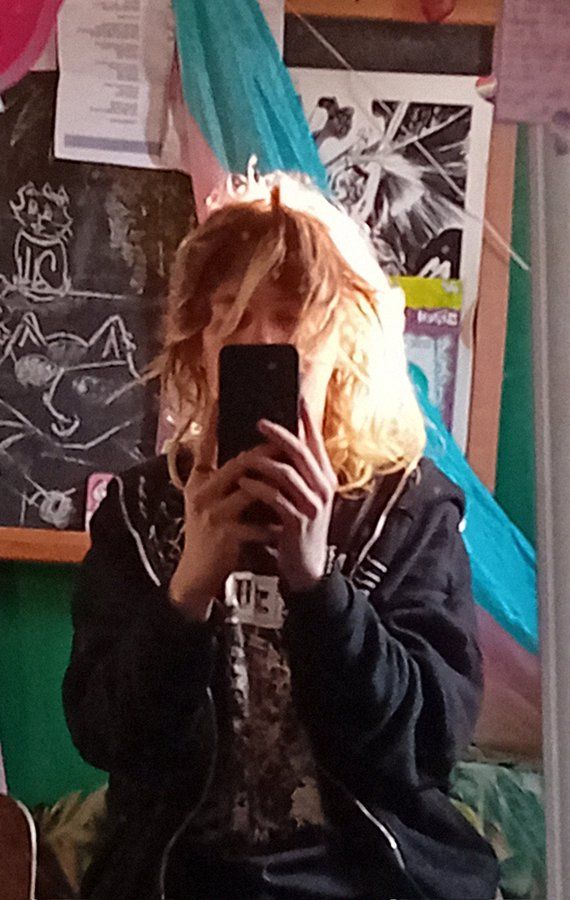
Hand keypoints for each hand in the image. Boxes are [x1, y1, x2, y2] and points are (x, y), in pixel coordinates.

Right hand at [169, 410, 280, 621]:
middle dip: (268, 454)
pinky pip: (256, 522)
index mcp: (199, 482)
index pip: (208, 445)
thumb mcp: (204, 501)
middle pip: (239, 463)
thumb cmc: (208, 534)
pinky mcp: (226, 535)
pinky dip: (274, 521)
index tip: (228, 401)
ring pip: (251, 490)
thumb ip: (217, 475)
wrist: (196, 574)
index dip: (218, 423)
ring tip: (295, 480)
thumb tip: (242, 451)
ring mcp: (213, 515)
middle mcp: (202, 494)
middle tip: (290, 445)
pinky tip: (287, 520)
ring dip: (276, 486)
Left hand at [237, 399, 336, 593]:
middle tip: (259, 421)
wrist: (306, 568)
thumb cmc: (299, 527)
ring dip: (262, 461)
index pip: (317, 441)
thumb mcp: (304, 496)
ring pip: (286, 472)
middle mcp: (322, 487)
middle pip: (301, 451)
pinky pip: (275, 497)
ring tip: (243, 455)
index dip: (307, 419)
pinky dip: (257, 487)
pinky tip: (244, 483)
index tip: (298, 398)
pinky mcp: (297, 521)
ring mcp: (311, 505)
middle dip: (279, 433)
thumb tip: (280, 441)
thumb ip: (297, 471)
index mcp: (324, 477)